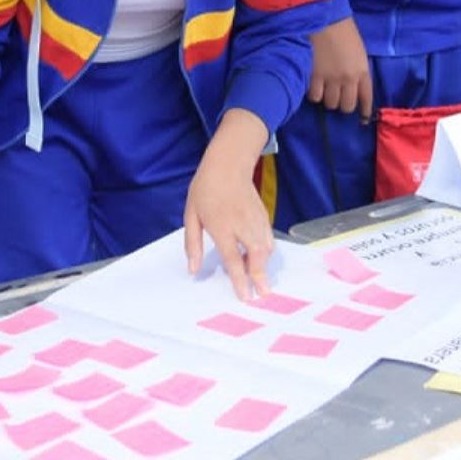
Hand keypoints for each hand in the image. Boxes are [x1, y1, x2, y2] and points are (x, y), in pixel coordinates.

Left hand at [183, 110, 273, 301]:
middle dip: (261, 275)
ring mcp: (255, 219)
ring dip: (264, 264)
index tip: (245, 295)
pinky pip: (269, 237)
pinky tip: (260, 257)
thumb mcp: (192, 215)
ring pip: (266, 246)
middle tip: (263, 293)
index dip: (240, 279)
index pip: (233, 258)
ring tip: (259, 278)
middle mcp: (241, 224)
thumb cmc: (205, 189)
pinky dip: (267, 250)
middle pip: (256, 254)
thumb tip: (193, 269)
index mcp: (221, 225)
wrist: (228, 164)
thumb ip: (193, 244)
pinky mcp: (263, 214)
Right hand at [308, 17, 372, 118]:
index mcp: (362, 71)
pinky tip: (312, 85)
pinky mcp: (313, 76)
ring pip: (330, 103)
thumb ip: (357, 70)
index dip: (364, 110)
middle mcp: (348, 79)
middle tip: (336, 97)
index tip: (362, 119)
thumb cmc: (342, 31)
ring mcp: (330, 79)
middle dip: (342, 104)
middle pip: (346, 106)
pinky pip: (314, 96)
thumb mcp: (358, 51)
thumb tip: (352, 87)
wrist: (322, 18)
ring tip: (323, 89)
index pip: (366, 98)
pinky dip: (313, 93)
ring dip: (327, 99)